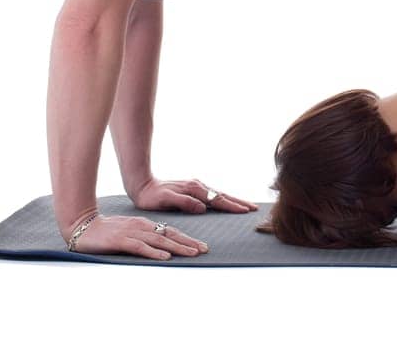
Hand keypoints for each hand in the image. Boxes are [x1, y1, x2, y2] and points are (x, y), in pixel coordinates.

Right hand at [68, 213, 209, 260]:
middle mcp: (142, 227)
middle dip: (188, 243)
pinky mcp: (121, 240)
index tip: (201, 247)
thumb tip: (162, 245)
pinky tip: (165, 257)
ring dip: (178, 247)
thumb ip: (145, 236)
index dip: (186, 239)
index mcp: (145, 224)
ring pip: (159, 240)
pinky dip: (154, 252)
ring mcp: (132, 233)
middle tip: (204, 250)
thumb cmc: (108, 231)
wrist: (84, 226)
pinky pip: (140, 247)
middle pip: (170, 235)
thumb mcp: (131, 231)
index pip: (170, 231)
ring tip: (192, 253)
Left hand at [129, 176, 257, 214]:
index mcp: (194, 190)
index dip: (232, 206)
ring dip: (233, 200)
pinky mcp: (193, 189)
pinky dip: (223, 198)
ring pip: (219, 194)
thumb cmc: (151, 196)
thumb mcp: (165, 200)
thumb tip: (203, 207)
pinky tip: (226, 201)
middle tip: (254, 208)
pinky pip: (213, 195)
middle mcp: (198, 186)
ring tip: (245, 206)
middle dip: (239, 202)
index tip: (245, 211)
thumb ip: (185, 203)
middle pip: (223, 195)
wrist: (142, 185)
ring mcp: (196, 187)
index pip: (218, 200)